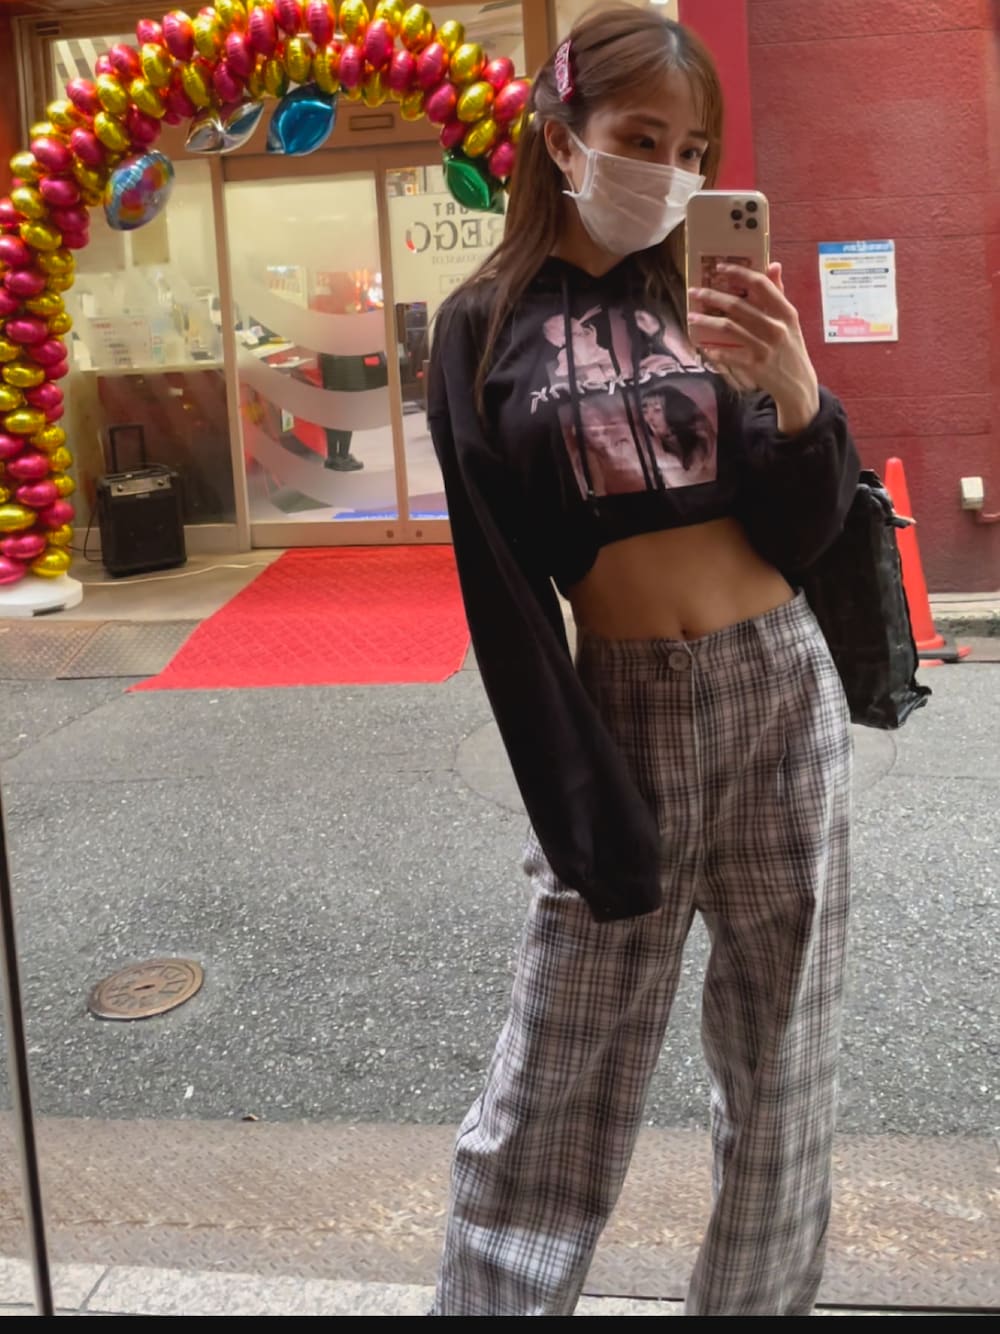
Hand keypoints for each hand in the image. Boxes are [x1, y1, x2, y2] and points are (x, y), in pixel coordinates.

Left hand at [688, 262, 820, 433]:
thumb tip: (773, 264)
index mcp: (786, 312)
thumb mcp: (790, 320)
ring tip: (691, 317)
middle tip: (694, 292)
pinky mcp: (755, 365)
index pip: (761, 285)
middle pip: (738, 305)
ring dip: (706, 321)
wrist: (798, 384)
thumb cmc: (791, 348)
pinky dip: (715, 351)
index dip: (739, 273)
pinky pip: (728, 355)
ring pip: (728, 328)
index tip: (719, 267)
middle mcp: (776, 327)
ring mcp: (765, 347)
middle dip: (712, 296)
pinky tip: (704, 346)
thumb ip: (779, 293)